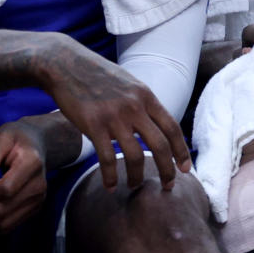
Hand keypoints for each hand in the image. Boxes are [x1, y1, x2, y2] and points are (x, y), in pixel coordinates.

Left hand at [0, 121, 48, 233]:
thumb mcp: (2, 137)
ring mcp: (38, 200)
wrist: (37, 144)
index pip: (5, 189)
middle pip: (1, 210)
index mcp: (33, 163)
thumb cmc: (15, 138)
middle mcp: (39, 186)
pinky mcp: (33, 210)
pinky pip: (6, 227)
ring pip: (2, 223)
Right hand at [41, 38, 190, 192]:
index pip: (172, 127)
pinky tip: (110, 186)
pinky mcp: (93, 125)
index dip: (181, 151)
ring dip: (137, 177)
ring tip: (135, 187)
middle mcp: (134, 107)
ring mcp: (114, 116)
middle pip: (160, 145)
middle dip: (168, 169)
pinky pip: (107, 158)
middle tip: (168, 186)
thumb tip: (156, 125)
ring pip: (134, 155)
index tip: (185, 168)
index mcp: (146, 96)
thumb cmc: (98, 76)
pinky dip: (110, 176)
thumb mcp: (130, 84)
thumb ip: (143, 104)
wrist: (67, 65)